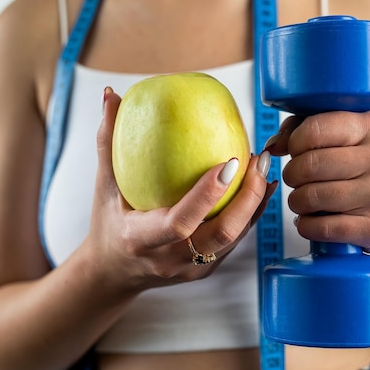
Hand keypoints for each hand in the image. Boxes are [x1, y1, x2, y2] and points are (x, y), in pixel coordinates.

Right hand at [87, 88, 275, 292]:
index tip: (229, 161)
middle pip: (221, 234)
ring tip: (266, 167)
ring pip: (235, 239)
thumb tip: (111, 96)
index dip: (207, 194)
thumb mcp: (103, 187)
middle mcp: (169, 259)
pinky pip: (235, 241)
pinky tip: (263, 186)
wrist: (113, 274)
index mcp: (141, 239)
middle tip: (259, 160)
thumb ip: (108, 143)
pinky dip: (251, 213)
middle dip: (248, 197)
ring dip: (256, 202)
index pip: (180, 222)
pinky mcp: (205, 270)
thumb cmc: (107, 225)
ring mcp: (191, 269)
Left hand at [264, 112, 369, 255]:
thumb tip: (273, 145)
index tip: (296, 151)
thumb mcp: (349, 138)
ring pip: (310, 196)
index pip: (315, 129)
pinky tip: (312, 220)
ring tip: (305, 200)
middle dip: (292, 174)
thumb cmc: (366, 171)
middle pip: (309, 165)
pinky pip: (320, 227)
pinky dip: (306, 225)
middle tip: (298, 179)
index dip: (294, 142)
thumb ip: (306, 127)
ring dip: (297, 201)